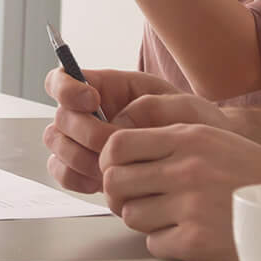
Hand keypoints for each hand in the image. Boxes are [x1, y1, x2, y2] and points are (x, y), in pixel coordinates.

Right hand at [41, 66, 193, 191]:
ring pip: (57, 145)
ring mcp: (82, 142)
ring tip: (108, 167)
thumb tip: (115, 124)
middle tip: (110, 144)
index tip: (91, 100)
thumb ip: (145, 107)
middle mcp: (87, 113)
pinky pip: (63, 172)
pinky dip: (75, 178)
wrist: (203, 159)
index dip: (67, 88)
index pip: (62, 79)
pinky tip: (98, 182)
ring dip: (78, 157)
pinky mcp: (83, 168)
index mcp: (104, 87)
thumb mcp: (178, 105)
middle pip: (60, 117)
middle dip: (83, 132)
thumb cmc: (192, 125)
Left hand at [100, 122, 260, 260]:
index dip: (108, 161)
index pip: (117, 144)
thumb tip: (114, 154)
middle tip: (136, 199)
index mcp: (188, 137)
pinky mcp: (197, 241)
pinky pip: (153, 243)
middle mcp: (186, 168)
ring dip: (143, 219)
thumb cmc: (252, 173)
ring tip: (169, 216)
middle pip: (115, 182)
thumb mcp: (213, 138)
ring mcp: (191, 205)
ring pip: (131, 216)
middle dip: (119, 193)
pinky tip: (187, 234)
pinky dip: (164, 242)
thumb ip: (168, 140)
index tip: (117, 171)